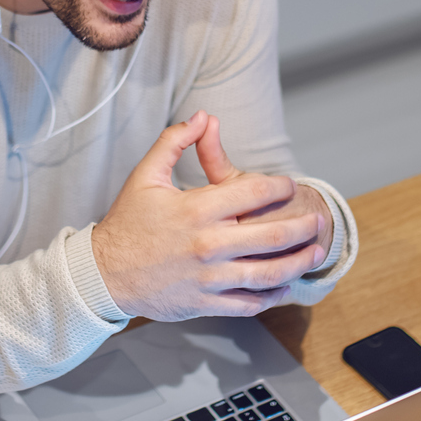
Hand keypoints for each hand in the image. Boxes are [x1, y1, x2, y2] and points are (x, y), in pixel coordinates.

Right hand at [93, 112, 331, 321]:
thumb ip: (175, 142)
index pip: (254, 192)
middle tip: (317, 221)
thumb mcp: (146, 176)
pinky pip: (248, 303)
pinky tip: (284, 285)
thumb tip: (204, 116)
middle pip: (272, 236)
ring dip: (298, 263)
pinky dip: (272, 296)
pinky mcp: (205, 304)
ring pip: (268, 274)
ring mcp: (208, 278)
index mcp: (196, 209)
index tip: (289, 185)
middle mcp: (207, 244)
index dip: (279, 186)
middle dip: (302, 227)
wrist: (103, 274)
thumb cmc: (126, 223)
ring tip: (315, 253)